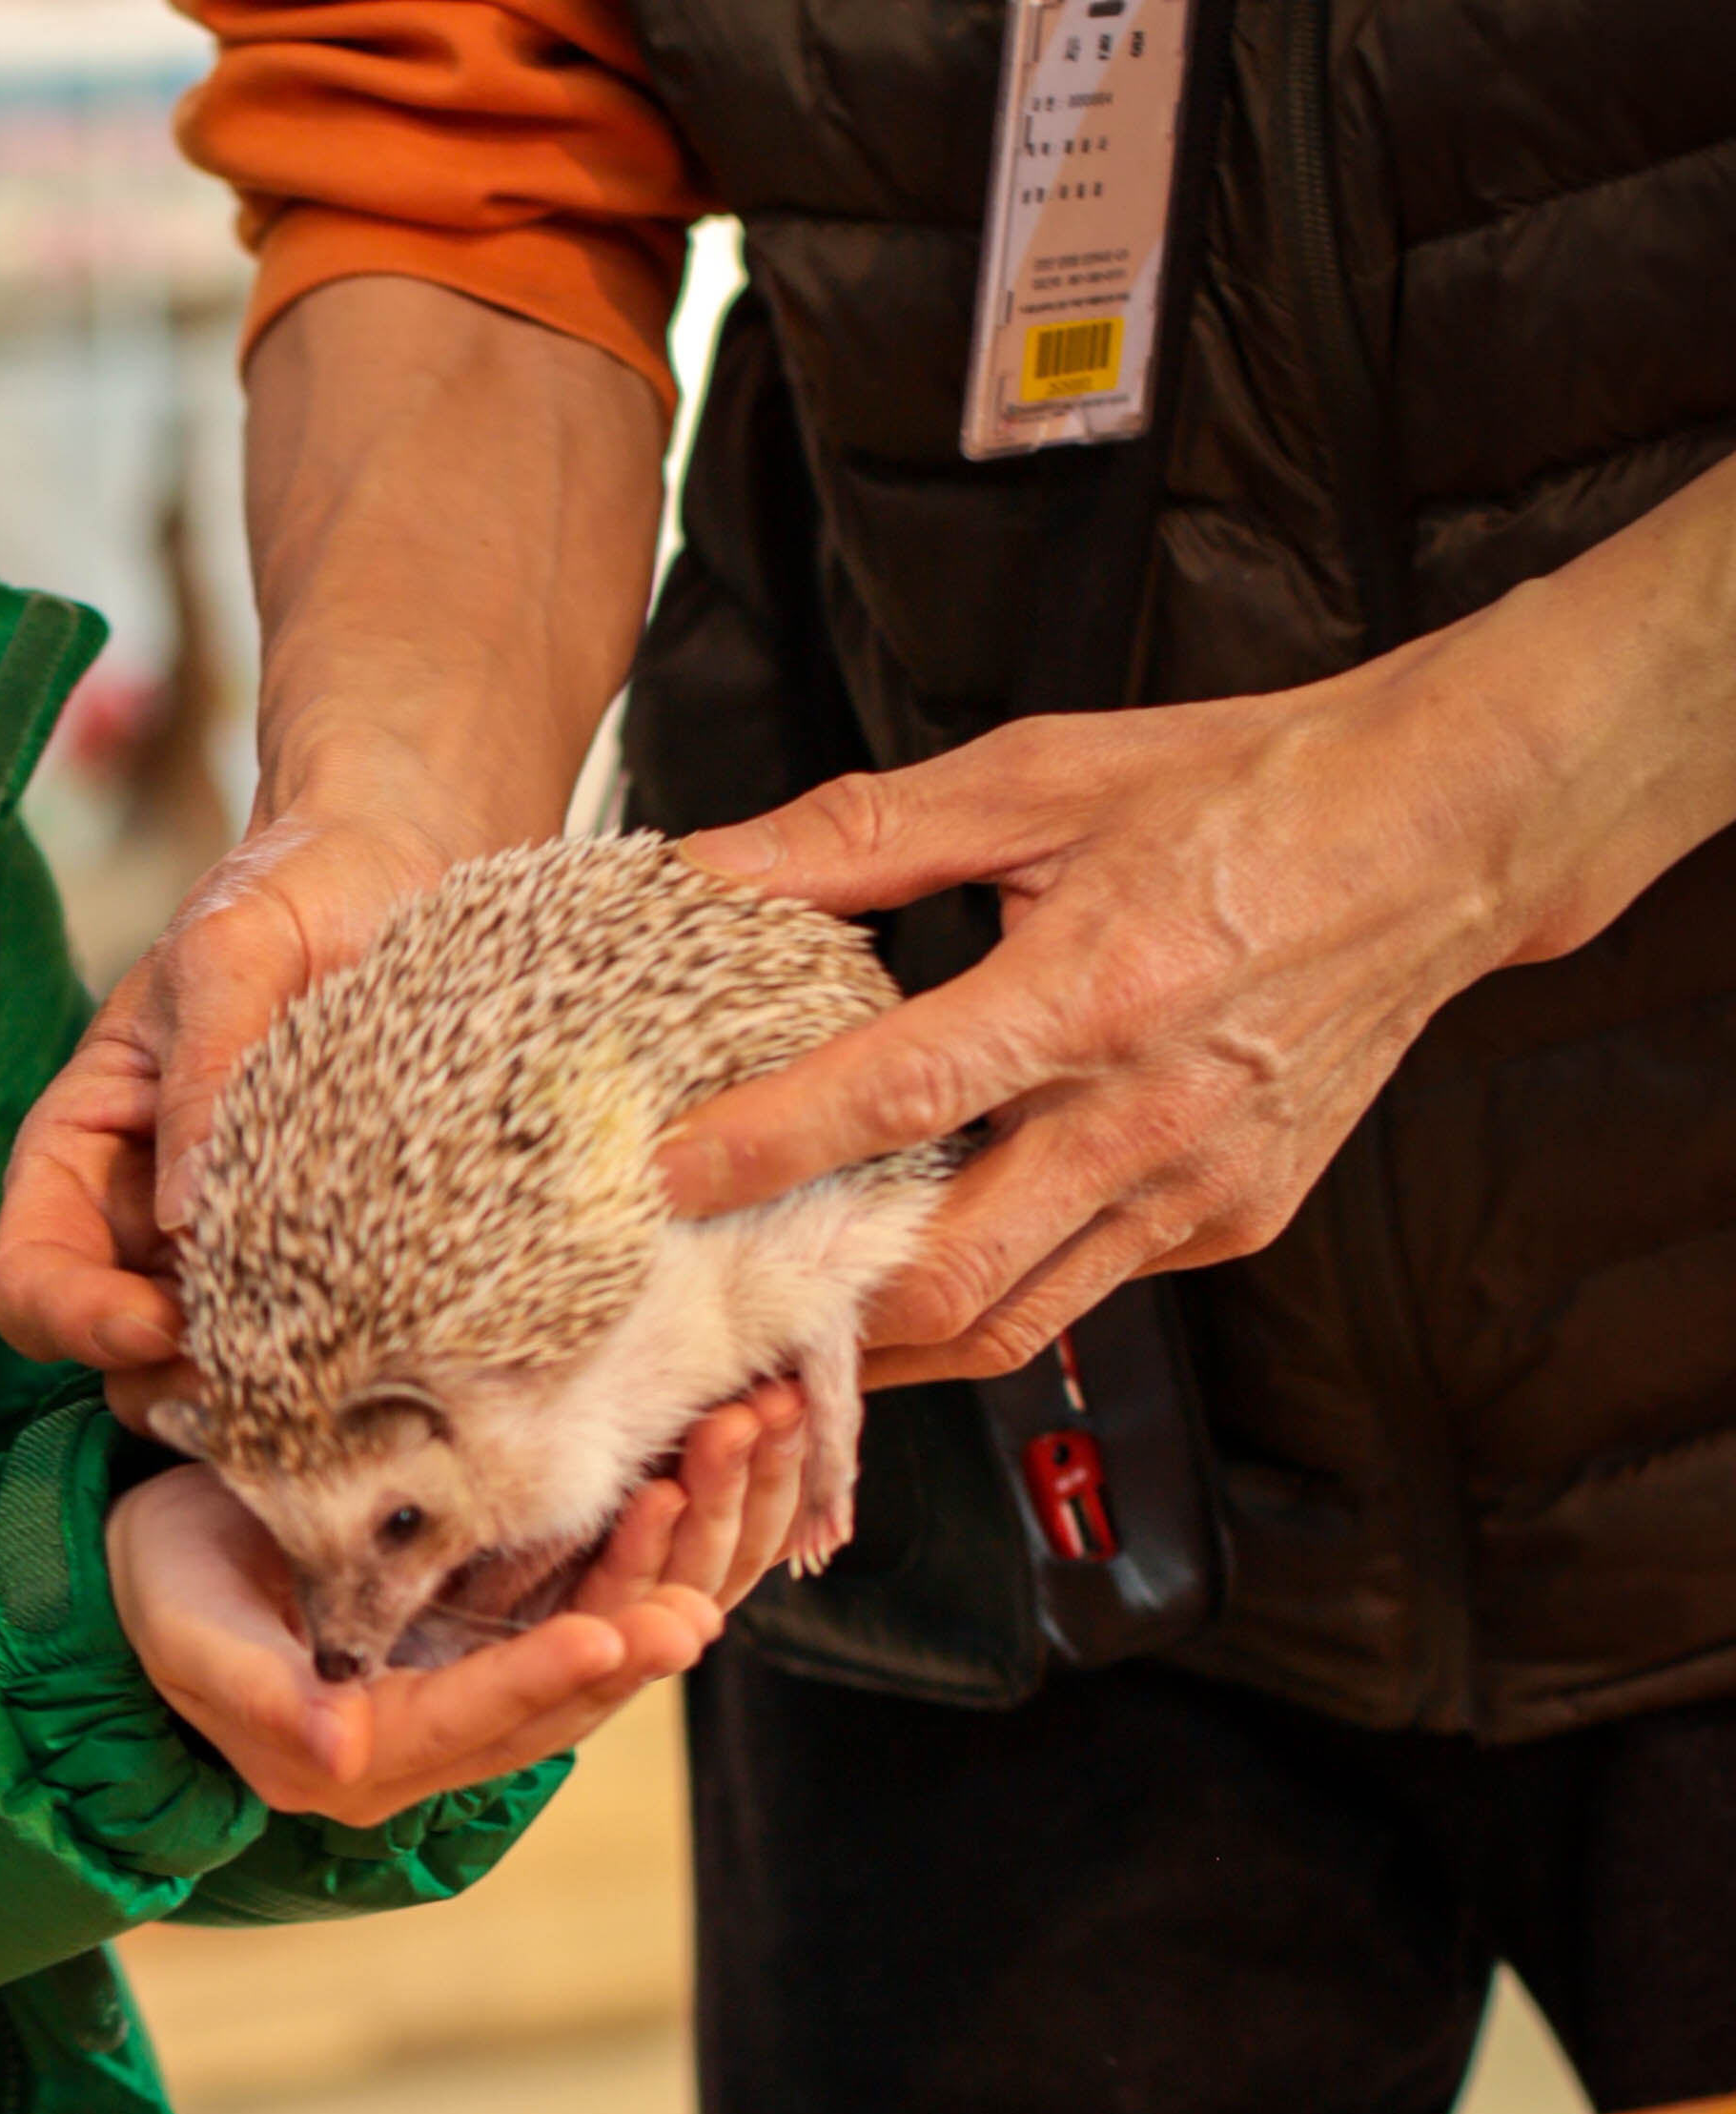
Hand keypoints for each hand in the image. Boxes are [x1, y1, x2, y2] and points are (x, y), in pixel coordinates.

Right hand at [0, 276, 669, 1406]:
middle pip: (111, 1354)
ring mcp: (244, 1248)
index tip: (161, 1324)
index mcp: (89, 1147)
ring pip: (212, 1375)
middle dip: (166, 1382)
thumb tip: (186, 1214)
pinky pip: (316, 1349)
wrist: (417, 865)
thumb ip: (206, 1069)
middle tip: (255, 1374)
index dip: (75, 1321)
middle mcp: (152, 1216)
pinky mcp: (340, 1262)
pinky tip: (391, 1352)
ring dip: (251, 1396)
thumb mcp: (234, 949)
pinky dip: (336, 1373)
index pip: (30, 1274)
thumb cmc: (304, 885)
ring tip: (326, 1377)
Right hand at [111, 1393, 802, 1824]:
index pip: (468, 1721)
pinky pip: (578, 1608)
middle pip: (552, 1708)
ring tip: (704, 1524)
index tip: (609, 1637)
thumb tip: (338, 1752)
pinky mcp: (487, 1636)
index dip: (538, 1680)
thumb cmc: (160, 1591)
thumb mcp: (192, 1634)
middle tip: (698, 1609)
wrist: (153, 1563)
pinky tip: (677, 1495)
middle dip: (626, 1646)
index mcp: (357, 1757)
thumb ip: (263, 1692)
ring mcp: (467, 1691)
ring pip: (580, 1658)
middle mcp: (428, 1745)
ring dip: (648, 1593)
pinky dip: (630, 1559)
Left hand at [657, 643, 1590, 1384]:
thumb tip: (713, 864)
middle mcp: (1152, 1113)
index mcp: (1095, 989)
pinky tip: (925, 1260)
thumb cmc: (1243, 791)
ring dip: (897, 1336)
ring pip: (1017, 1320)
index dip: (772, 1151)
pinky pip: (1088, 1289)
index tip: (672, 1178)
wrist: (1440, 835)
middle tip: (716, 1301)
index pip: (898, 1099)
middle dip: (822, 1309)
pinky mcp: (1236, 1218)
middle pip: (954, 1274)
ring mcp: (1202, 1185)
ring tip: (793, 1321)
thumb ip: (863, 834)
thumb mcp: (1040, 777)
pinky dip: (995, 1292)